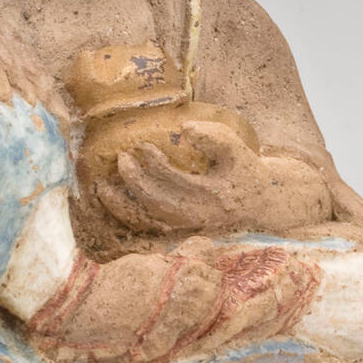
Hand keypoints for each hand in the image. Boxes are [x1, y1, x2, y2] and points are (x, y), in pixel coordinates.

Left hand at [95, 121, 267, 233]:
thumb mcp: (237, 149)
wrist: (260, 204)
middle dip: (134, 182)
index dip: (154, 163)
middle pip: (158, 204)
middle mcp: (199, 216)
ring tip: (101, 190)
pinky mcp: (182, 233)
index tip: (140, 145)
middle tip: (120, 159)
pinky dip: (129, 222)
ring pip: (150, 223)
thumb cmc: (244, 170)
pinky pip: (149, 232)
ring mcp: (189, 229)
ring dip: (123, 208)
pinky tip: (112, 208)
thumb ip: (215, 136)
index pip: (176, 181)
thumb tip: (184, 129)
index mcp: (213, 195)